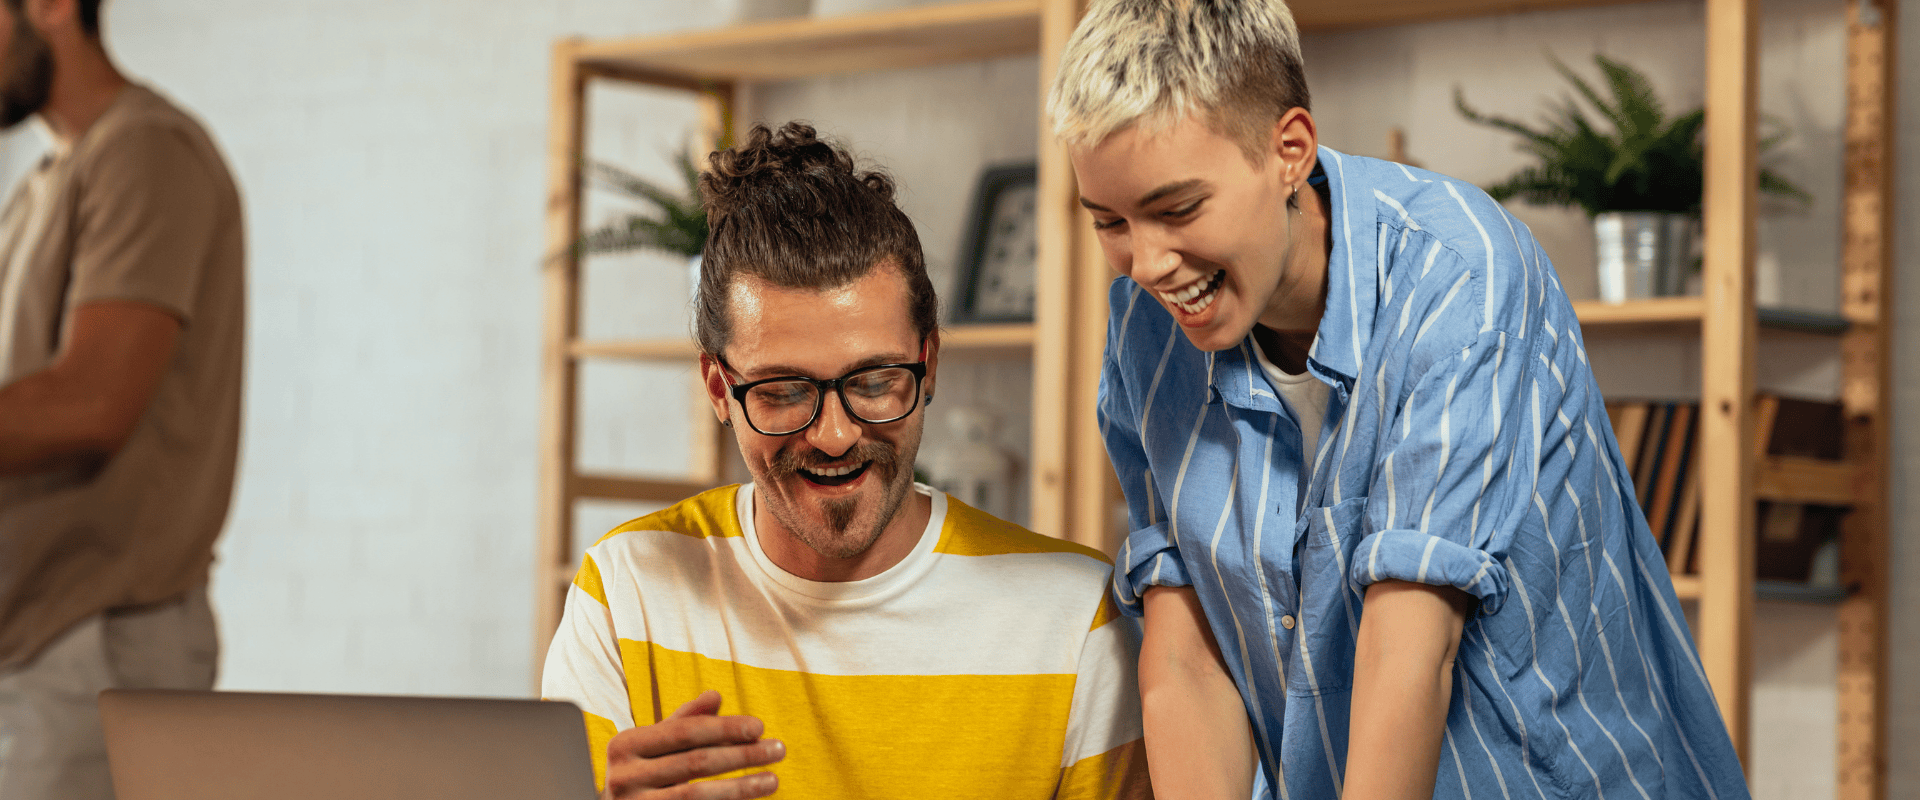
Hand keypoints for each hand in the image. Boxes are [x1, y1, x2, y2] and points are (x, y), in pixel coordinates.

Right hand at [602, 690, 784, 798]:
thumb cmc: (639, 773)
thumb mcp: (653, 744)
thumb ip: (684, 721)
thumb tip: (716, 696)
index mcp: (625, 744)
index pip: (685, 732)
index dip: (724, 728)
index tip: (759, 726)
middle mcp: (624, 776)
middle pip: (695, 763)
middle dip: (742, 755)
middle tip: (778, 749)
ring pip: (696, 795)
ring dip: (741, 787)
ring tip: (773, 780)